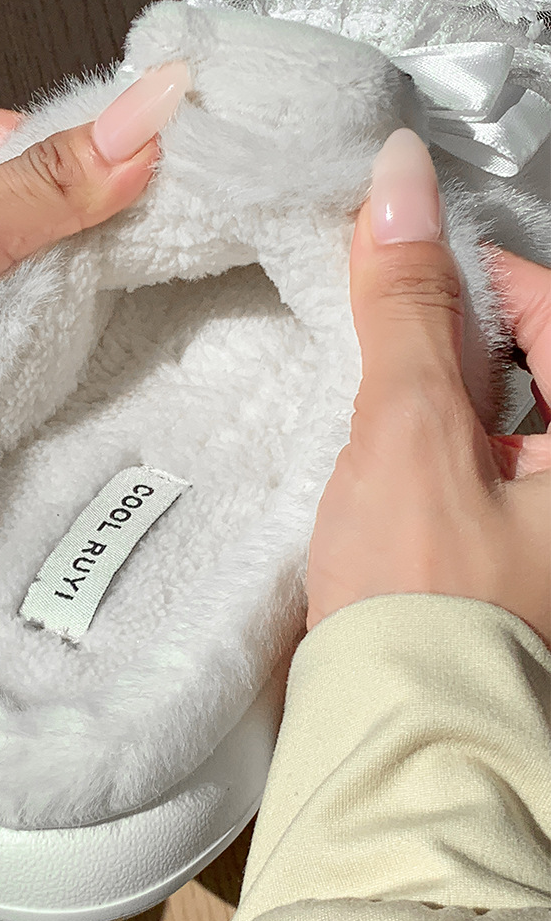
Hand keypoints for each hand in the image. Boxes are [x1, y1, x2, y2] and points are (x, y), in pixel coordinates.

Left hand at [0, 62, 188, 565]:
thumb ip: (29, 190)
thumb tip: (124, 137)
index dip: (67, 155)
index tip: (136, 169)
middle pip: (16, 212)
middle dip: (67, 238)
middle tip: (120, 244)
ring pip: (27, 284)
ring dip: (57, 304)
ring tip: (69, 313)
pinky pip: (23, 345)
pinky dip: (47, 353)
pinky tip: (59, 355)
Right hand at [306, 129, 550, 647]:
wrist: (389, 734)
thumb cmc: (421, 604)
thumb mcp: (412, 437)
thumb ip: (409, 311)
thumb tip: (401, 186)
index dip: (489, 279)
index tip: (415, 273)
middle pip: (535, 369)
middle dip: (459, 346)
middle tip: (393, 351)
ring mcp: (546, 533)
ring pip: (507, 422)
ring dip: (446, 401)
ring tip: (385, 417)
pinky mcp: (512, 562)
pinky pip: (486, 474)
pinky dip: (442, 455)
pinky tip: (394, 475)